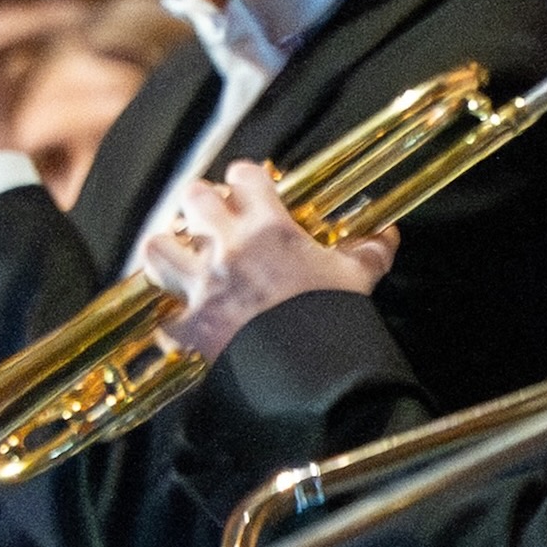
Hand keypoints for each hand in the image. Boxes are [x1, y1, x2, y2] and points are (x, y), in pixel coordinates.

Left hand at [128, 169, 390, 373]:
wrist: (313, 370)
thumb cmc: (334, 318)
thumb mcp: (358, 277)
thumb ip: (370, 251)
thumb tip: (389, 236)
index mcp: (269, 228)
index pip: (243, 176)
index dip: (243, 180)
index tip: (247, 190)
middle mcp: (230, 248)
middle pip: (192, 198)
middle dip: (199, 206)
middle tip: (211, 221)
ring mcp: (206, 285)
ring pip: (158, 247)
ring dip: (167, 250)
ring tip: (180, 259)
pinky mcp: (193, 325)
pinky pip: (164, 317)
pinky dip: (170, 320)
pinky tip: (181, 321)